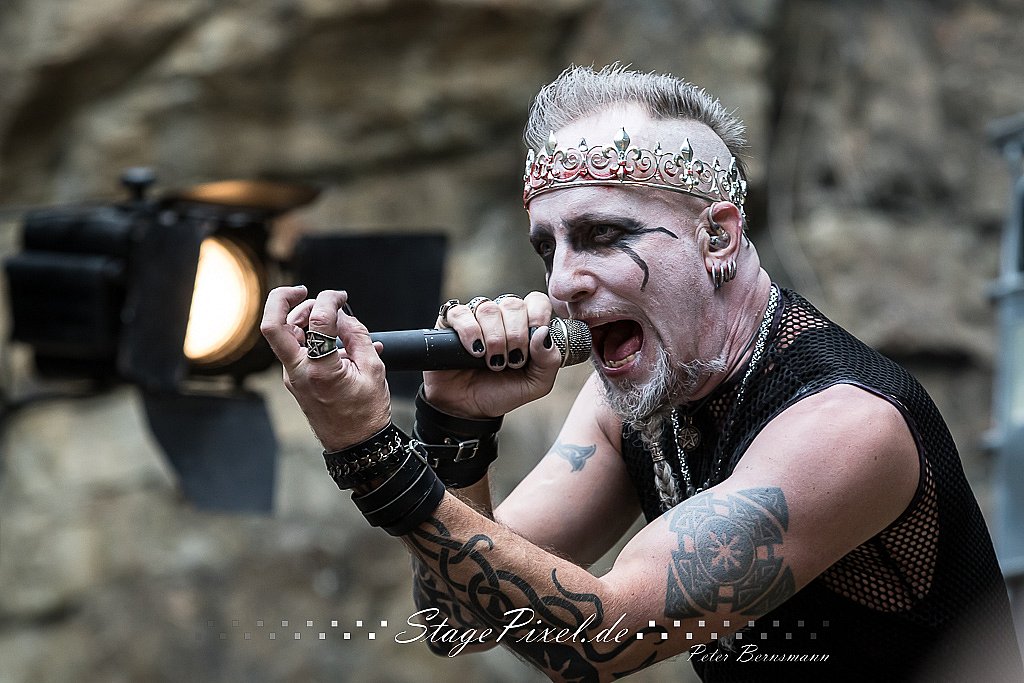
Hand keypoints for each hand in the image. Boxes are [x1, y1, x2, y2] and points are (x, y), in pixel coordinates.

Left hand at [261, 286, 390, 450]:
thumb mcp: (374, 369)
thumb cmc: (367, 412)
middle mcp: (298, 372)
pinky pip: (294, 348)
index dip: (330, 300)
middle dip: (282, 298)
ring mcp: (292, 377)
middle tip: (304, 290)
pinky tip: (331, 336)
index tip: (341, 297)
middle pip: (273, 325)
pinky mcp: (294, 380)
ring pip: (282, 335)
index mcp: (320, 370)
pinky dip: (308, 334)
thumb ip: (358, 336)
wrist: (356, 445)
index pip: (317, 320)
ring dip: (297, 316)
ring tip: (325, 315)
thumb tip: (342, 315)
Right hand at [422, 291, 561, 417]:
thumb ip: (549, 360)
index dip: (538, 319)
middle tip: (511, 361)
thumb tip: (543, 333)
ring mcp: (475, 317)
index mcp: (525, 324)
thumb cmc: (501, 392)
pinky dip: (470, 333)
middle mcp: (501, 316)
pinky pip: (461, 314)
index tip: (532, 347)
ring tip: (492, 362)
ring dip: (494, 339)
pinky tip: (474, 352)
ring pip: (489, 309)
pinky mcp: (450, 322)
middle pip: (513, 304)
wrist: (468, 409)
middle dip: (516, 336)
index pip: (537, 301)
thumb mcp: (536, 384)